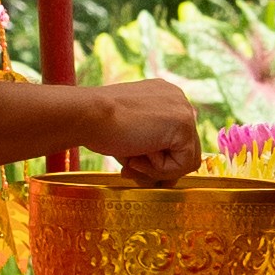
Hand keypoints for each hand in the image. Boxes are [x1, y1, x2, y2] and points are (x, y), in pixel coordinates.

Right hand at [67, 77, 204, 185]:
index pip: (175, 139)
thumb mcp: (131, 133)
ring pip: (186, 159)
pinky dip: (160, 170)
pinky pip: (183, 164)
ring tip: (132, 160)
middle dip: (159, 167)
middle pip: (185, 149)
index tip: (132, 163)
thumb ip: (152, 147)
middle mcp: (178, 99)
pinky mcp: (184, 124)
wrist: (87, 115)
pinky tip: (138, 156)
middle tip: (131, 170)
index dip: (157, 159)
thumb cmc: (99, 125)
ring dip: (158, 169)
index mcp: (165, 96)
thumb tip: (170, 178)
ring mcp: (184, 110)